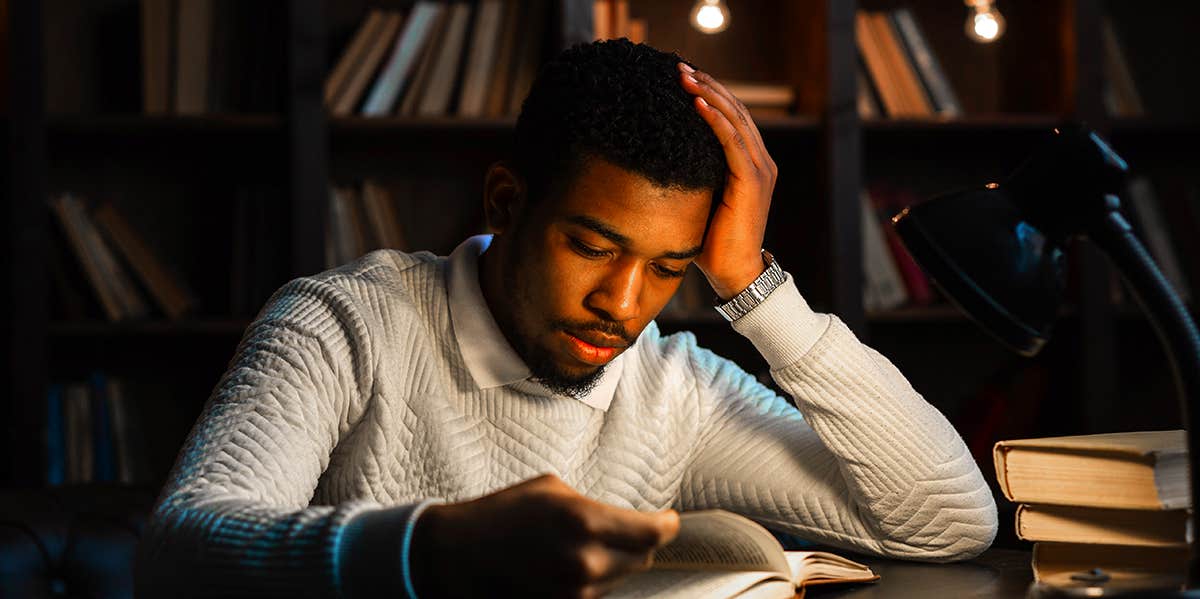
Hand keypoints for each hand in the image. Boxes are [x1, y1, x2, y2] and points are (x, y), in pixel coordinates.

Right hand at [411, 474, 679, 597]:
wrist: (452, 559)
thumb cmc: (499, 515)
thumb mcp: (550, 489)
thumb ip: (593, 503)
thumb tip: (625, 516)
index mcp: (585, 520)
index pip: (653, 533)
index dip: (667, 525)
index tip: (668, 520)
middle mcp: (586, 561)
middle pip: (642, 559)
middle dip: (637, 542)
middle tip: (620, 529)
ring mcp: (575, 593)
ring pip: (620, 580)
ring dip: (612, 563)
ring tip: (580, 546)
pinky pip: (596, 597)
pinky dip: (593, 581)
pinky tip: (569, 566)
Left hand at [677, 62, 778, 300]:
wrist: (735, 273)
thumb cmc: (713, 243)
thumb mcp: (701, 201)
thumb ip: (694, 178)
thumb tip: (660, 163)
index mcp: (751, 164)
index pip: (733, 117)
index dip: (710, 94)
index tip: (683, 78)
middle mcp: (761, 162)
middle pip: (735, 111)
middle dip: (707, 86)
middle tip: (679, 68)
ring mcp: (760, 171)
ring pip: (735, 120)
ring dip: (708, 95)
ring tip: (684, 78)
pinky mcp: (752, 182)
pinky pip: (733, 142)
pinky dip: (715, 120)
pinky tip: (696, 104)